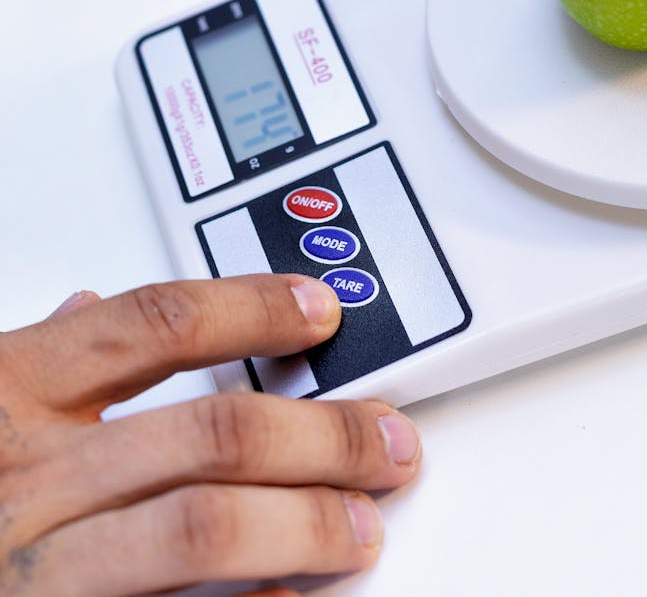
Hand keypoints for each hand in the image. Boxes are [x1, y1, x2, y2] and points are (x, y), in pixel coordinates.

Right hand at [0, 275, 420, 595]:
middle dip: (324, 433)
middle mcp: (24, 474)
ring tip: (363, 522)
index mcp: (5, 390)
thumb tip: (96, 297)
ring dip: (306, 522)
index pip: (155, 322)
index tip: (322, 312)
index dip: (253, 308)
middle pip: (215, 431)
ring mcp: (33, 569)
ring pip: (206, 530)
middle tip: (389, 437)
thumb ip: (35, 355)